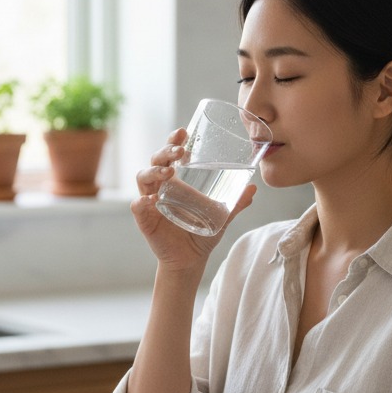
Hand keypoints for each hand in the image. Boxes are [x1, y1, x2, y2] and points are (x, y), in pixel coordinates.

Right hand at [132, 129, 255, 269]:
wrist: (190, 260)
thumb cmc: (202, 233)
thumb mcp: (222, 217)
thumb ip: (236, 203)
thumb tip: (253, 188)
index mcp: (176, 180)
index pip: (170, 154)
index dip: (173, 140)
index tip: (183, 132)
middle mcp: (160, 186)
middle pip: (156, 160)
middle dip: (165, 151)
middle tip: (180, 151)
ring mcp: (151, 201)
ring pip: (143, 177)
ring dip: (154, 171)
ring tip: (168, 172)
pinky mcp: (145, 219)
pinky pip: (138, 206)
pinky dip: (142, 201)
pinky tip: (151, 200)